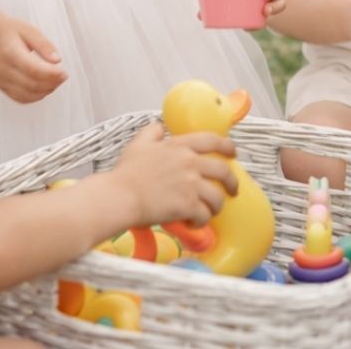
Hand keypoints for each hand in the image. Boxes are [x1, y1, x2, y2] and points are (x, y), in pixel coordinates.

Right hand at [0, 18, 66, 103]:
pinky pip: (20, 98)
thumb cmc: (12, 31)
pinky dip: (35, 96)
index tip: (65, 73)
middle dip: (51, 83)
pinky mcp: (1, 86)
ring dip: (45, 91)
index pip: (33, 70)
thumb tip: (58, 60)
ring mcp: (1, 80)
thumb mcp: (31, 31)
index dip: (51, 74)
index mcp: (10, 53)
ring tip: (56, 81)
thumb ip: (45, 45)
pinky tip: (45, 88)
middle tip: (64, 76)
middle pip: (31, 84)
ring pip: (26, 95)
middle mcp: (3, 69)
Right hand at [111, 122, 237, 227]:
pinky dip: (202, 221)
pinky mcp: (188, 205)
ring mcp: (190, 184)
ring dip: (217, 206)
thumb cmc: (125, 173)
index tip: (232, 153)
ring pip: (217, 196)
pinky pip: (205, 215)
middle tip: (232, 190)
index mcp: (180, 146)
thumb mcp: (138, 144)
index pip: (213, 140)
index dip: (227, 146)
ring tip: (210, 211)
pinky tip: (194, 223)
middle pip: (223, 171)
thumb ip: (152, 132)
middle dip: (232, 182)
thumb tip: (160, 127)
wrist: (118, 197)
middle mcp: (190, 162)